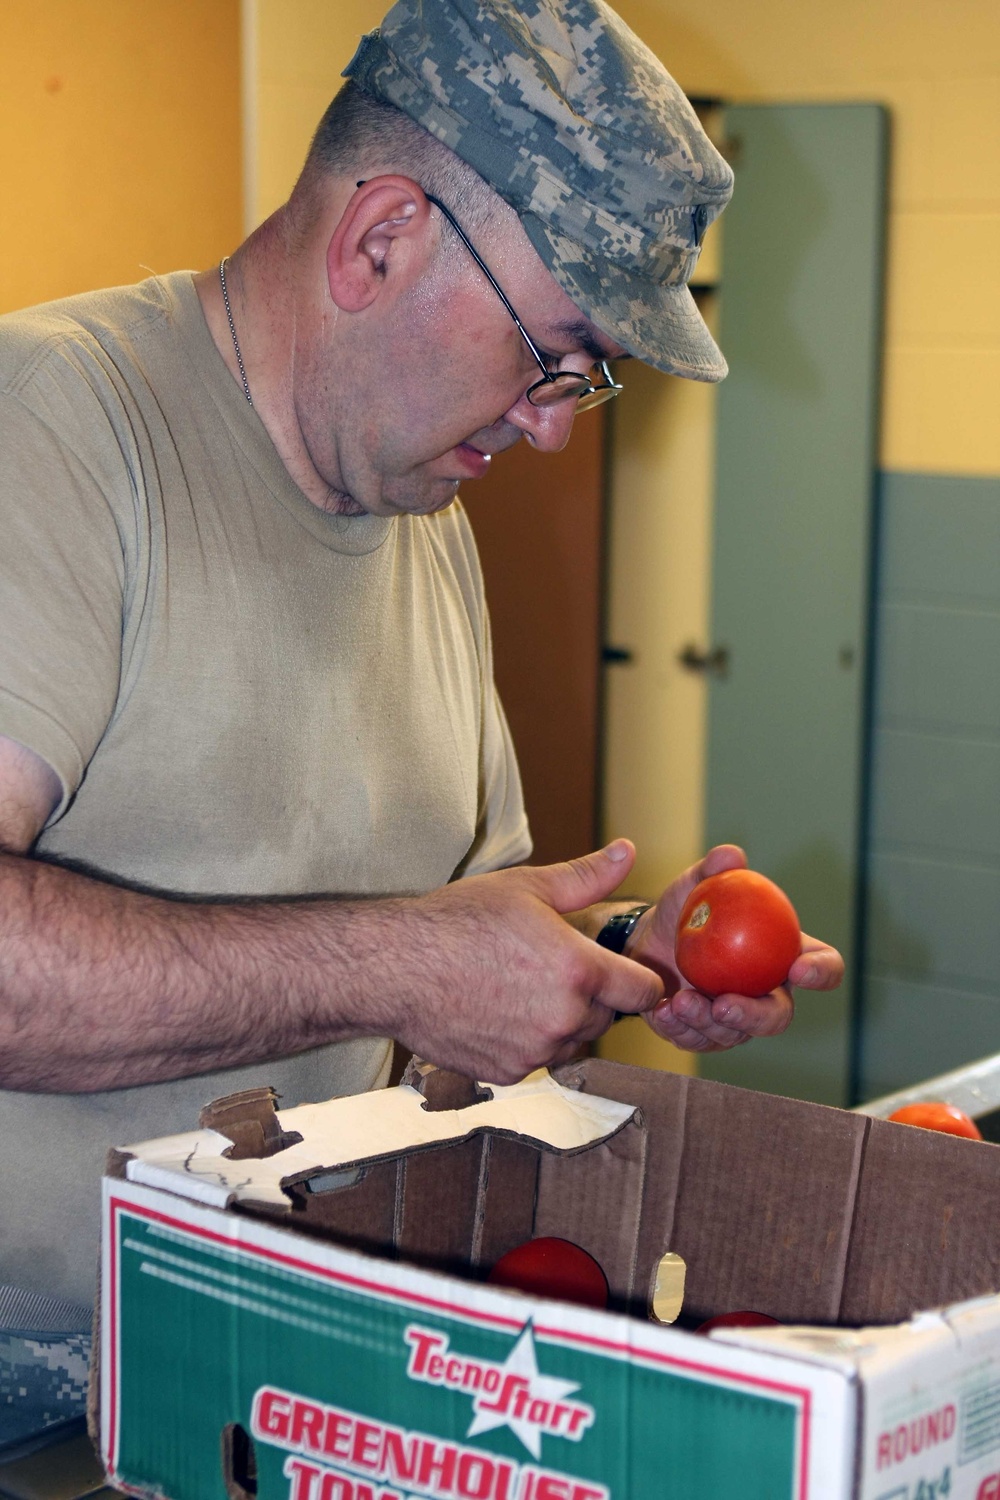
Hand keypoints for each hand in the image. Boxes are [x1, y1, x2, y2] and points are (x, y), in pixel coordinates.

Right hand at [384, 840, 663, 1082]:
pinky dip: (526, 1041)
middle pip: (606, 1016)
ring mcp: (536, 1051)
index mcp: (579, 970)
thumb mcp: (526, 887)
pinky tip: (496, 1010)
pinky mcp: (508, 1073)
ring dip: (560, 1021)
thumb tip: (628, 850)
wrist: (395, 968)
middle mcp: (565, 1017)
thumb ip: (586, 877)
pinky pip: (537, 1059)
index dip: (639, 980)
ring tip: (519, 987)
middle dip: (590, 995)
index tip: (625, 973)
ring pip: (572, 1040)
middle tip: (549, 969)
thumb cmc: (457, 921)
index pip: (644, 991)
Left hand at [625, 844, 843, 1052]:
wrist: (648, 939)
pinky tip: (664, 1013)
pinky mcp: (702, 1034)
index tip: (799, 969)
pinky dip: (679, 1029)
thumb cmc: (686, 910)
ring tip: (682, 1002)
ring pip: (733, 1034)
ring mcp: (736, 1021)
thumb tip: (730, 855)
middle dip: (755, 1016)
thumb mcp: (695, 886)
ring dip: (707, 1022)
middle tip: (726, 1004)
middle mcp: (767, 995)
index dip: (822, 972)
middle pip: (778, 1016)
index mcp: (784, 956)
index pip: (822, 966)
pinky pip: (696, 1040)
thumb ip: (714, 871)